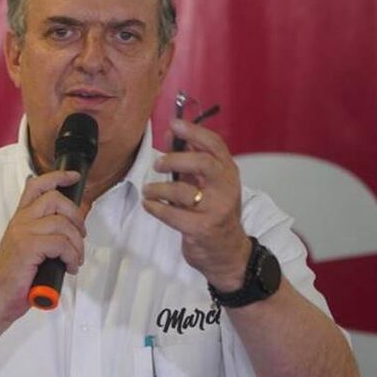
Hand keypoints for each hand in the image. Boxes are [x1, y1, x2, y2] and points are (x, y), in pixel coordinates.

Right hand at [0, 170, 87, 322]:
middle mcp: (20, 221)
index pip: (36, 185)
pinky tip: (69, 268)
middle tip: (81, 235)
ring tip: (75, 260)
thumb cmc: (16, 278)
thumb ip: (45, 235)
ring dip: (77, 244)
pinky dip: (72, 256)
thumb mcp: (30, 249)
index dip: (58, 176)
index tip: (74, 177)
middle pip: (55, 199)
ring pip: (62, 224)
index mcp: (20, 219)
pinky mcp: (28, 247)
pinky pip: (61, 244)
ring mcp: (23, 232)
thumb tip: (70, 226)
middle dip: (76, 215)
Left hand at [142, 118, 250, 290]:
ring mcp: (216, 210)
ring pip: (184, 192)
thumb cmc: (214, 212)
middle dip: (176, 159)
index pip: (215, 145)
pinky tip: (149, 205)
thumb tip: (173, 133)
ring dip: (159, 189)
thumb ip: (193, 159)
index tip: (173, 124)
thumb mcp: (210, 183)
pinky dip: (156, 208)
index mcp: (228, 172)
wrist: (228, 252)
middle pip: (203, 163)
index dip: (194, 132)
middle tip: (158, 164)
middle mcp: (226, 188)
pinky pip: (173, 215)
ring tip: (149, 191)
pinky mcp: (202, 229)